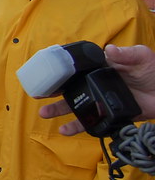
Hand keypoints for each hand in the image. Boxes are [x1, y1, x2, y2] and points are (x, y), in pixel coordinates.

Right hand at [39, 44, 154, 134]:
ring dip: (59, 109)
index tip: (45, 73)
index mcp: (102, 68)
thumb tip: (109, 49)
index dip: (61, 71)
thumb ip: (127, 54)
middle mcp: (97, 84)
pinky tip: (65, 130)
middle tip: (37, 94)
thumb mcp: (142, 57)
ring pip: (77, 105)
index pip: (78, 68)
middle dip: (53, 91)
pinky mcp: (109, 114)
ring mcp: (102, 100)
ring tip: (44, 113)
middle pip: (71, 87)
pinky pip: (91, 122)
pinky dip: (78, 127)